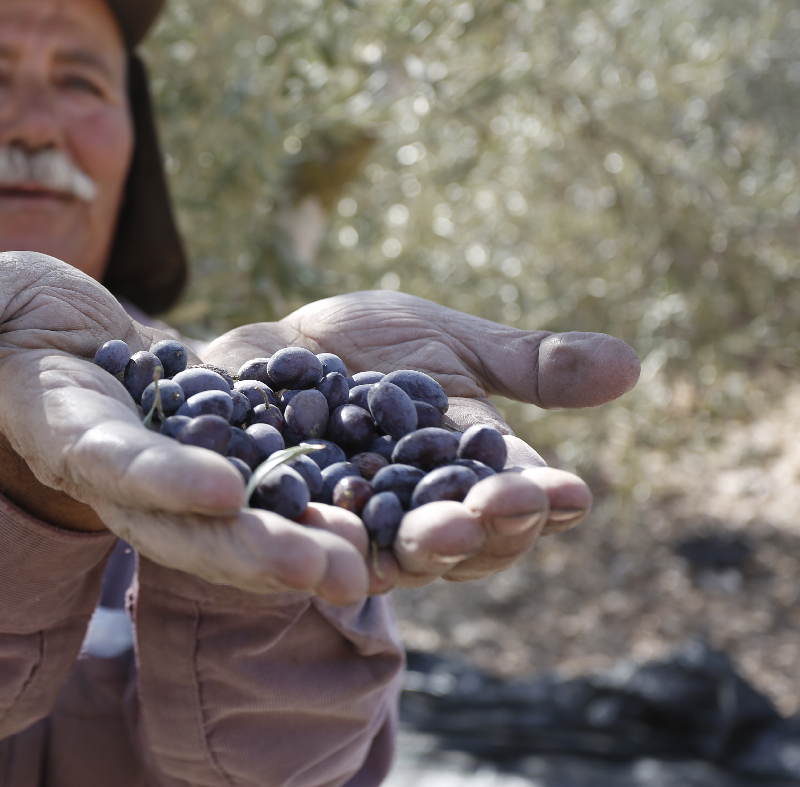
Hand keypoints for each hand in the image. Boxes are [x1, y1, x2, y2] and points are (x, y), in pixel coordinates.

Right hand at [0, 252, 369, 604]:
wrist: (69, 353)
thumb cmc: (22, 318)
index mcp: (72, 434)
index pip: (113, 462)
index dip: (158, 477)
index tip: (217, 488)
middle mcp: (128, 476)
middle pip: (184, 526)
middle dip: (245, 551)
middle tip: (318, 571)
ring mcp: (179, 481)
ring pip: (237, 530)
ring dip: (294, 552)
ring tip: (357, 571)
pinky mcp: (226, 466)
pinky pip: (275, 498)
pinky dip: (318, 517)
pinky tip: (374, 532)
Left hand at [202, 290, 640, 593]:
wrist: (266, 350)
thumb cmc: (368, 348)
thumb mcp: (450, 344)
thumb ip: (526, 365)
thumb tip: (632, 365)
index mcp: (462, 479)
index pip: (511, 502)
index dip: (539, 502)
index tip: (569, 494)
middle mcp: (410, 518)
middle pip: (456, 544)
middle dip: (481, 531)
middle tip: (497, 512)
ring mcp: (345, 525)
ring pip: (387, 554)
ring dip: (418, 549)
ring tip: (441, 534)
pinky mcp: (279, 521)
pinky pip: (298, 535)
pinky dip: (318, 533)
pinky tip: (330, 525)